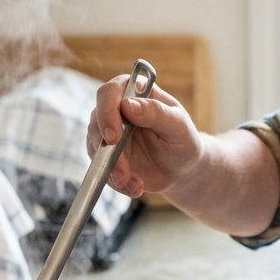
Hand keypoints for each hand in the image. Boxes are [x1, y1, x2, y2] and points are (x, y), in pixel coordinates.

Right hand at [87, 75, 202, 196]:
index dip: (107, 111)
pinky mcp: (105, 155)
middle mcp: (116, 109)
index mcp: (135, 92)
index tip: (114, 136)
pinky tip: (134, 187)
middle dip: (106, 148)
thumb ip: (156, 113)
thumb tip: (128, 105)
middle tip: (121, 170)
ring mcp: (108, 132)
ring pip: (96, 147)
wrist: (182, 169)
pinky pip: (101, 168)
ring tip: (134, 184)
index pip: (110, 92)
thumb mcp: (178, 126)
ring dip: (112, 169)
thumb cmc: (183, 141)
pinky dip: (116, 181)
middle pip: (96, 120)